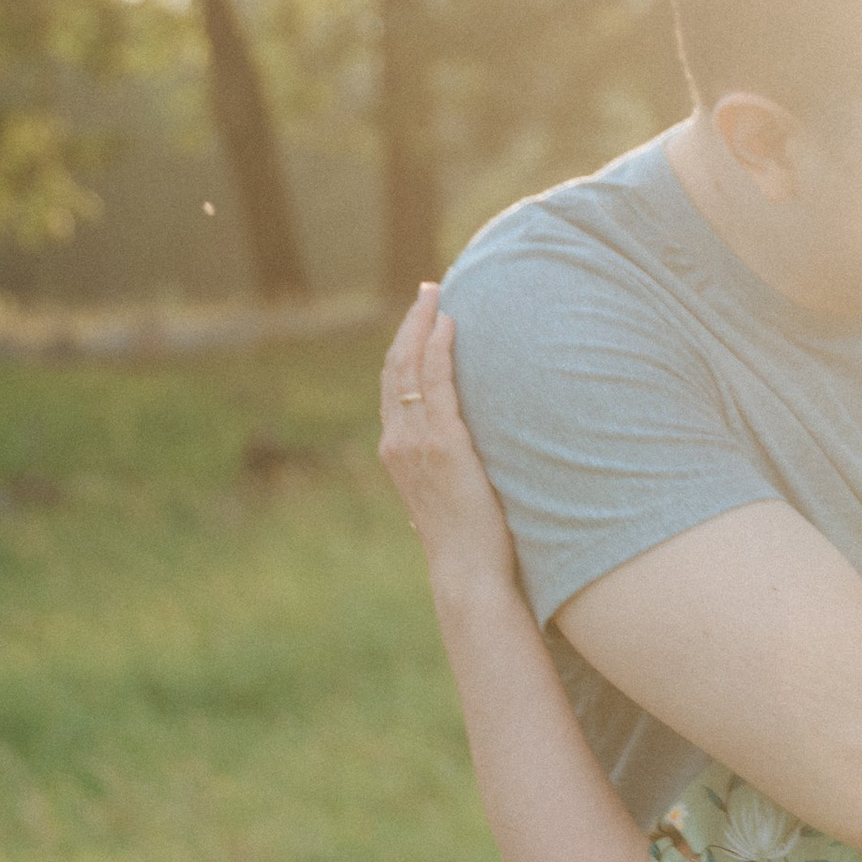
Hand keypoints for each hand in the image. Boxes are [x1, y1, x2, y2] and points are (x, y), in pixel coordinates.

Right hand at [378, 282, 516, 595]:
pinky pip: (437, 387)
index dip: (405, 345)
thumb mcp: (449, 494)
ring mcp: (417, 444)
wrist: (467, 572)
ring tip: (438, 294)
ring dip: (423, 326)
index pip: (393, 385)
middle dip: (411, 323)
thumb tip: (464, 454)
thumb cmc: (468, 538)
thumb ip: (447, 468)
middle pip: (395, 367)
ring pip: (410, 370)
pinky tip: (451, 327)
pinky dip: (440, 352)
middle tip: (428, 289)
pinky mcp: (444, 447)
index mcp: (397, 450)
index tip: (422, 315)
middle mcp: (398, 442)